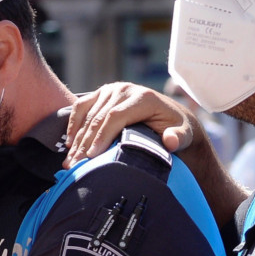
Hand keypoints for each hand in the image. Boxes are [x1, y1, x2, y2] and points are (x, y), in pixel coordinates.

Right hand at [64, 82, 197, 167]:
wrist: (172, 117)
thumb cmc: (177, 129)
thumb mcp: (184, 134)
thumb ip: (179, 138)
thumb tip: (169, 141)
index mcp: (143, 98)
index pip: (115, 117)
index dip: (101, 137)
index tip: (91, 157)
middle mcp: (125, 90)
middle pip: (98, 117)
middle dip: (85, 143)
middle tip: (75, 165)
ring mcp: (112, 90)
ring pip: (87, 114)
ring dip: (76, 138)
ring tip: (70, 161)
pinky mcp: (102, 94)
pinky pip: (81, 106)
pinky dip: (73, 124)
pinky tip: (69, 143)